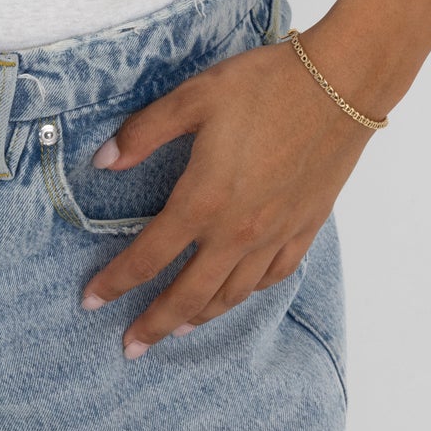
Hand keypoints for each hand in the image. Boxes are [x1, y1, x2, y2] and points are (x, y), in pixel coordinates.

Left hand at [78, 27, 381, 357]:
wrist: (340, 84)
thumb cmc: (265, 85)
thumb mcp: (194, 97)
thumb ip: (144, 132)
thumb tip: (102, 162)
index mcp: (204, 199)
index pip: (148, 256)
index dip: (116, 282)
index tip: (90, 300)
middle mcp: (237, 230)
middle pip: (188, 294)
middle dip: (154, 324)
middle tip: (130, 347)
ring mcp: (274, 234)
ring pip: (230, 294)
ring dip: (198, 316)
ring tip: (177, 329)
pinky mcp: (304, 228)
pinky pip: (271, 277)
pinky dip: (247, 294)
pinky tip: (236, 294)